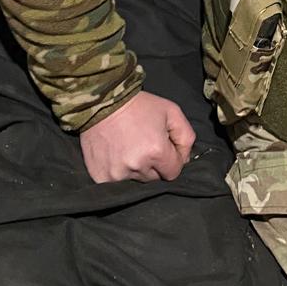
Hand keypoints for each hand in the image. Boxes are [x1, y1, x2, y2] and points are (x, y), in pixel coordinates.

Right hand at [80, 90, 195, 183]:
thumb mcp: (172, 112)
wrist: (103, 102)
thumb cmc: (139, 105)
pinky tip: (117, 154)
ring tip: (130, 147)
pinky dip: (119, 172)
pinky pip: (117, 183)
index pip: (173, 173)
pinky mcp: (100, 176)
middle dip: (155, 165)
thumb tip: (186, 160)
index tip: (165, 148)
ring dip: (137, 168)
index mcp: (156, 152)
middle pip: (155, 178)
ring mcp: (117, 174)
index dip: (173, 161)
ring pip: (136, 180)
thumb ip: (186, 137)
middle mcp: (137, 166)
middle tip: (145, 144)